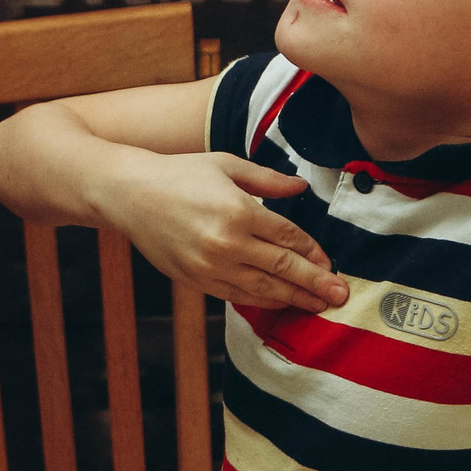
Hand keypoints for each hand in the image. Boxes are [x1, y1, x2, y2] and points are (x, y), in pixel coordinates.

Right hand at [102, 152, 345, 312]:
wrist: (129, 195)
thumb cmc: (179, 174)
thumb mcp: (225, 165)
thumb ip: (267, 179)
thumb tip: (301, 187)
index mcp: (238, 211)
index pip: (288, 237)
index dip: (313, 252)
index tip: (331, 264)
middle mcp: (226, 243)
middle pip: (283, 268)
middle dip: (316, 284)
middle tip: (341, 296)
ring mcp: (210, 266)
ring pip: (263, 289)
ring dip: (294, 298)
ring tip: (318, 305)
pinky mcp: (196, 279)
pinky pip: (237, 296)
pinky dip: (262, 301)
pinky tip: (280, 302)